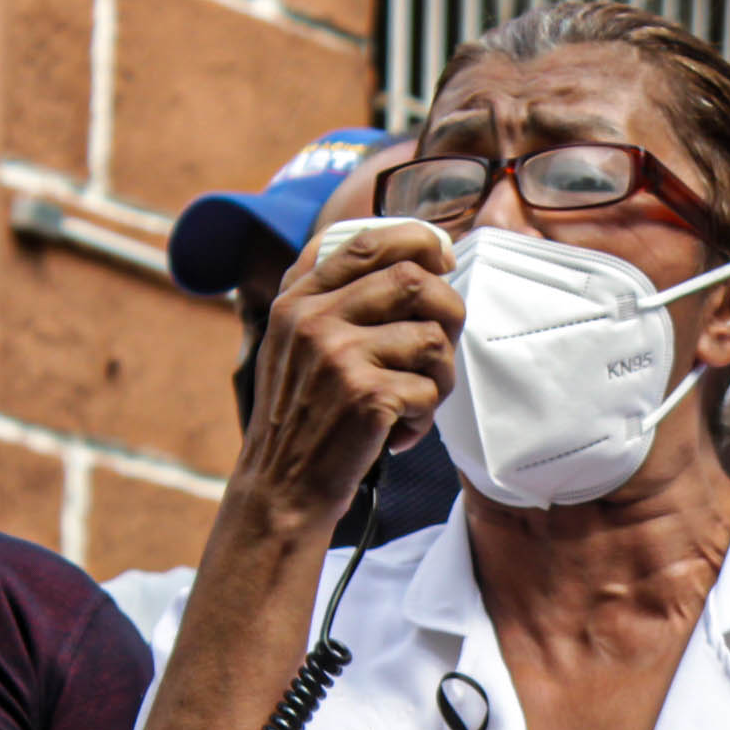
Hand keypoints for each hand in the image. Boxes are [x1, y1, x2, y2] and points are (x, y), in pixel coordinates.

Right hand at [233, 219, 458, 526]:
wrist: (281, 489)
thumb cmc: (301, 417)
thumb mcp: (293, 346)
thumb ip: (333, 301)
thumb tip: (417, 264)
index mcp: (297, 300)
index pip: (366, 243)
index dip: (417, 240)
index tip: (441, 260)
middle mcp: (314, 319)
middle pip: (414, 280)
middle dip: (448, 310)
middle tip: (443, 342)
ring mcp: (339, 356)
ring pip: (432, 338)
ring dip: (441, 374)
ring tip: (418, 400)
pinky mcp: (366, 397)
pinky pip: (428, 390)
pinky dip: (424, 419)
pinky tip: (398, 434)